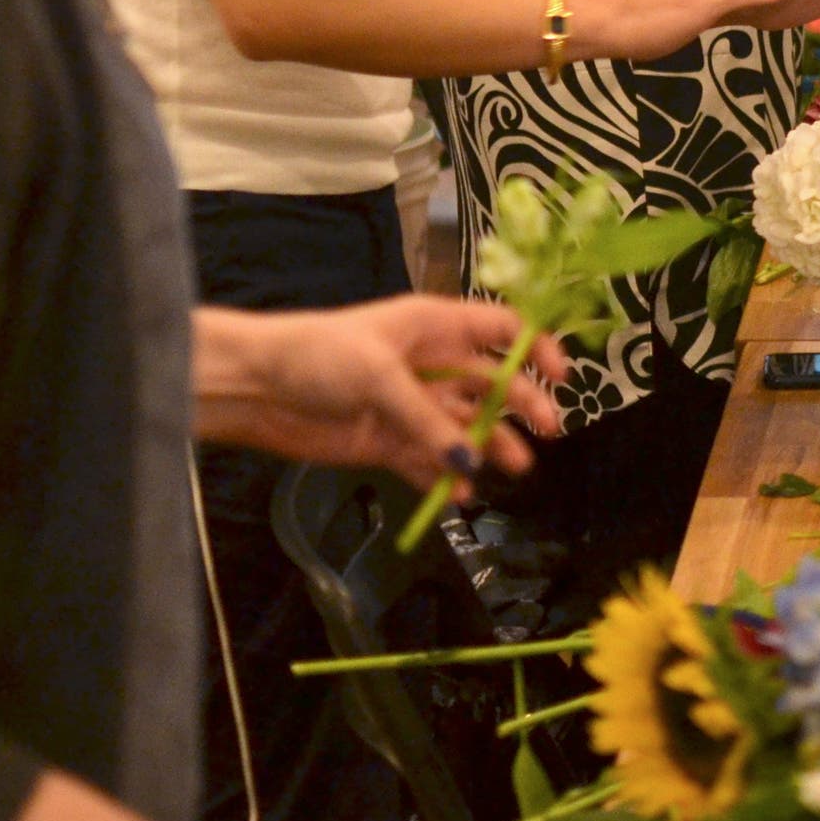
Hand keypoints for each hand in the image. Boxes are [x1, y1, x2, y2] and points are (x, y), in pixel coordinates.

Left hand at [196, 296, 567, 493]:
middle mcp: (433, 364)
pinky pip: (431, 461)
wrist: (257, 389)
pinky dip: (447, 478)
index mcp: (435, 327)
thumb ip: (427, 419)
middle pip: (492, 383)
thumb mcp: (379, 376)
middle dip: (521, 406)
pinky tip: (459, 493)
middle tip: (546, 434)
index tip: (562, 376)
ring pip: (466, 427)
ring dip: (490, 445)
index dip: (535, 348)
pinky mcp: (390, 442)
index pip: (501, 330)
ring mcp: (413, 406)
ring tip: (511, 469)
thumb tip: (471, 460)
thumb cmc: (320, 357)